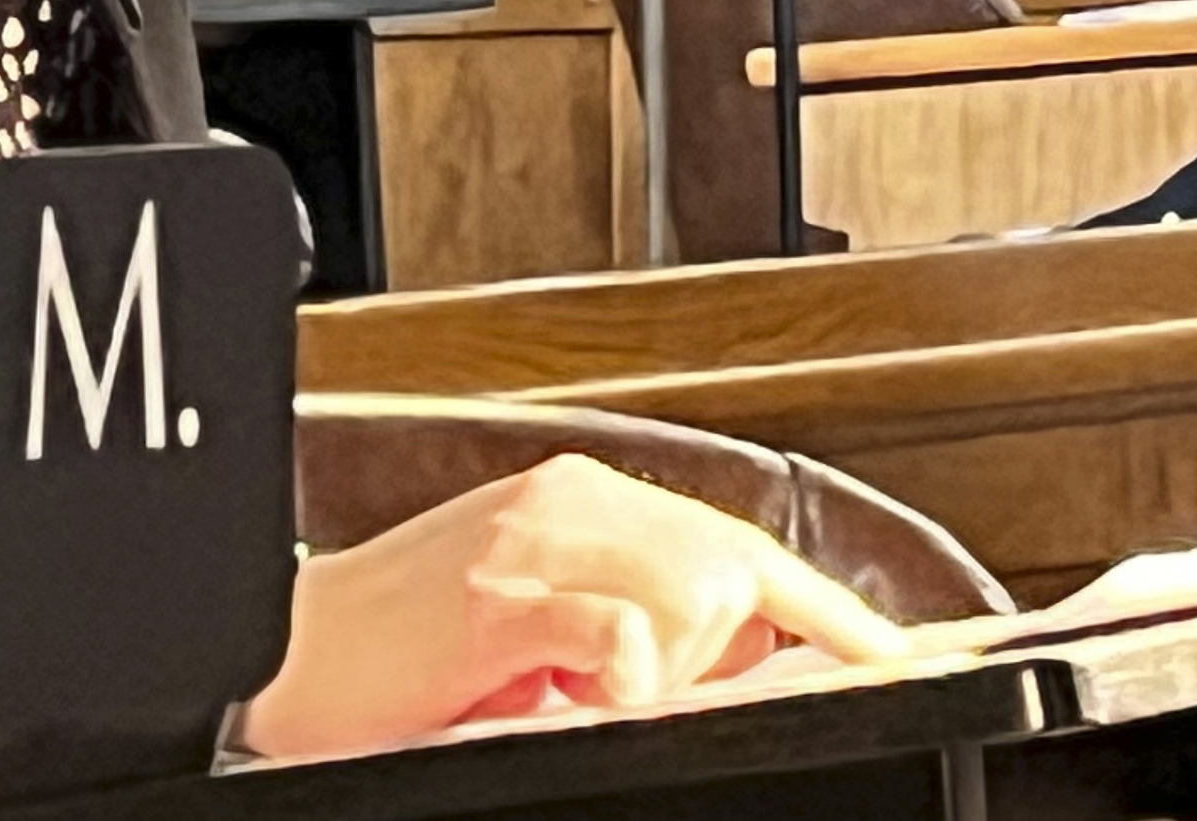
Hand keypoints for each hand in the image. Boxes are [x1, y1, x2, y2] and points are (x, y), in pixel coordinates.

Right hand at [237, 454, 908, 762]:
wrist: (277, 664)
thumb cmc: (397, 661)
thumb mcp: (539, 636)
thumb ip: (629, 623)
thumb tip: (744, 660)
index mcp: (580, 502)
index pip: (746, 549)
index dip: (839, 614)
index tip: (919, 658)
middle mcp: (565, 503)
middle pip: (736, 570)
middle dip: (716, 655)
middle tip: (621, 694)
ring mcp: (530, 543)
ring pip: (696, 596)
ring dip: (657, 673)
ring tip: (562, 693)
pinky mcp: (495, 597)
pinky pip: (618, 631)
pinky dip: (621, 671)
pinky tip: (571, 691)